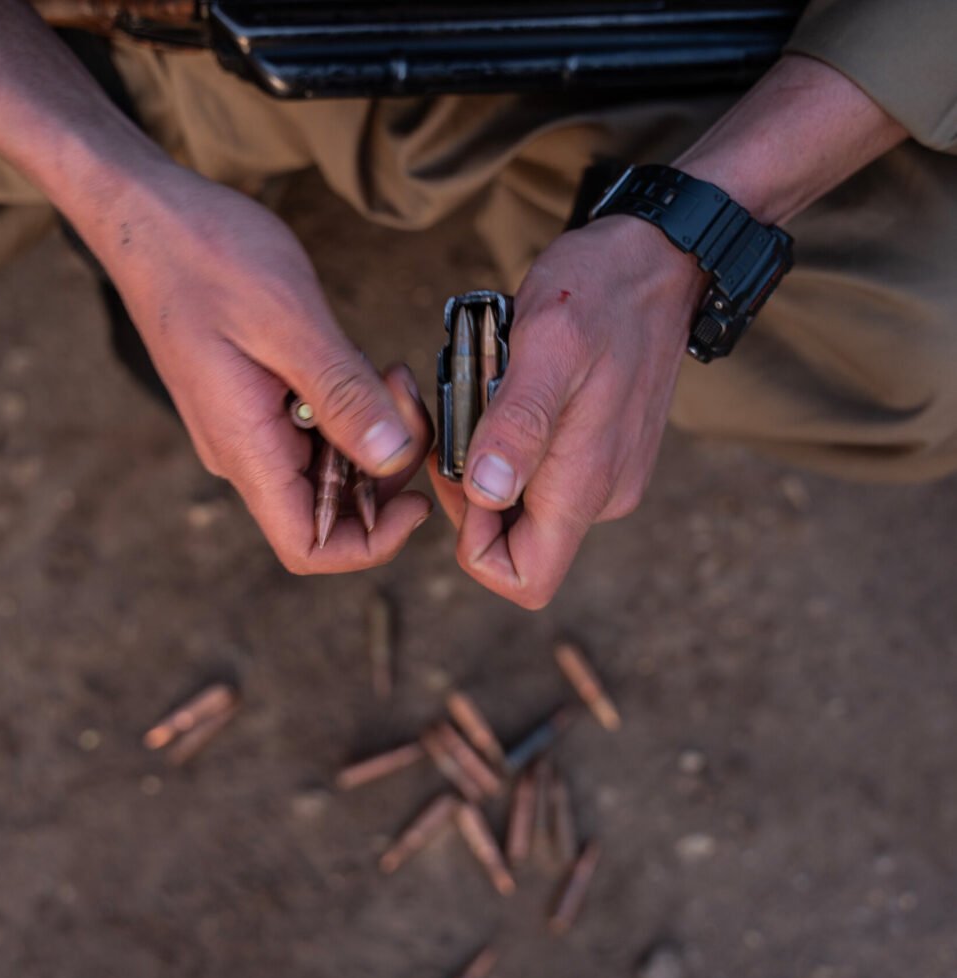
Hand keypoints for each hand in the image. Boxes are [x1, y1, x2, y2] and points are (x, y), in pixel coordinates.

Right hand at [95, 167, 432, 573]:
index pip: (309, 547)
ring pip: (334, 468)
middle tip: (402, 394)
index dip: (372, 543)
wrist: (146, 213)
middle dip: (388, 468)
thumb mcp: (288, 322)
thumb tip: (393, 460)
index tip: (416, 496)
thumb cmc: (204, 254)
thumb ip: (343, 396)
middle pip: (334, 509)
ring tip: (385, 371)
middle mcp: (246, 452)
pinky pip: (321, 431)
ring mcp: (251, 429)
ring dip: (376, 432)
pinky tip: (361, 364)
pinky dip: (354, 408)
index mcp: (245, 448)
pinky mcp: (260, 402)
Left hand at [430, 217, 705, 608]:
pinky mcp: (604, 455)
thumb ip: (520, 424)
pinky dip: (510, 446)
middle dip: (470, 497)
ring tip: (482, 398)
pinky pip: (542, 476)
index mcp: (585, 484)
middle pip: (515, 545)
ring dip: (487, 464)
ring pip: (523, 508)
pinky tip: (507, 396)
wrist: (659, 260)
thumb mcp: (548, 343)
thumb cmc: (600, 291)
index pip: (523, 578)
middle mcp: (600, 496)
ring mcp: (605, 478)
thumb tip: (488, 494)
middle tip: (455, 423)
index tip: (457, 475)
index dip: (474, 546)